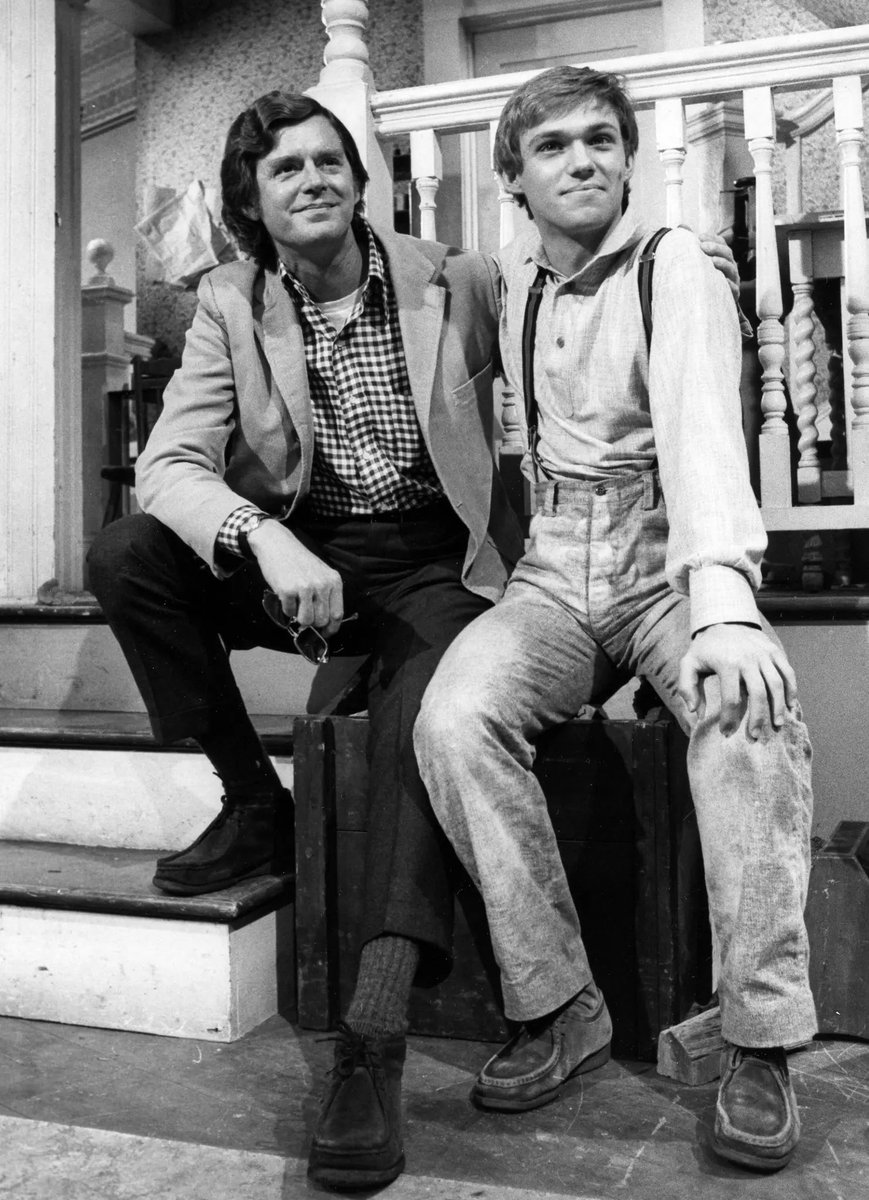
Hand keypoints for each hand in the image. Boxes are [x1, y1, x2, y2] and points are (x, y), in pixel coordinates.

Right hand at [247, 519, 343, 634]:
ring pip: (306, 621)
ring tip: (295, 603)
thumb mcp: (320, 574)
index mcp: (333, 581)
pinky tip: (285, 595)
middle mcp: (322, 585)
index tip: (325, 633)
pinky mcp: (287, 590)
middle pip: (321, 621)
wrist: (276, 544)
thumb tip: (324, 624)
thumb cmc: (299, 561)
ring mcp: (305, 588)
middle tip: (304, 616)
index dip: (331, 628)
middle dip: (312, 624)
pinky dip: (286, 609)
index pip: (337, 614)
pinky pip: (289, 612)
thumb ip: (325, 595)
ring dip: (298, 618)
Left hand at [678, 623, 797, 738]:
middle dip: (758, 718)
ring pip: (777, 684)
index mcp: (727, 663)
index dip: (730, 719)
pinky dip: (791, 689)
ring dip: (778, 707)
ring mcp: (764, 654)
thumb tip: (694, 710)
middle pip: (758, 694)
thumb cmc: (706, 647)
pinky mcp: (775, 651)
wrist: (725, 619)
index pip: (731, 698)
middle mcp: (748, 659)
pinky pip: (788, 672)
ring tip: (777, 725)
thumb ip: (686, 686)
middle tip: (755, 736)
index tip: (726, 732)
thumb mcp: (688, 662)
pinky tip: (789, 705)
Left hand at [683, 225, 739, 302]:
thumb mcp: (697, 261)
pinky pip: (733, 289)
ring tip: (712, 261)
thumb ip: (692, 245)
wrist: (709, 304)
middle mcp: (729, 267)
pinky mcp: (732, 295)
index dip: (712, 239)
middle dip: (716, 248)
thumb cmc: (703, 279)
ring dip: (722, 263)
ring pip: (731, 269)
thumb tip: (682, 227)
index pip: (721, 243)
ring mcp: (732, 280)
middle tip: (703, 247)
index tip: (699, 237)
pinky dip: (728, 285)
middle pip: (727, 253)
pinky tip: (721, 281)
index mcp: (722, 257)